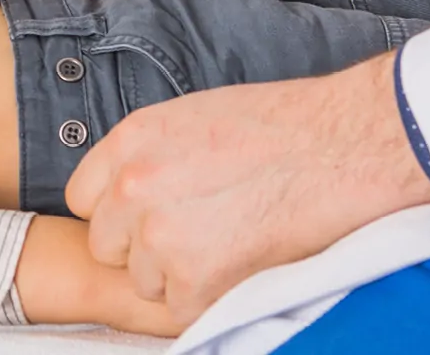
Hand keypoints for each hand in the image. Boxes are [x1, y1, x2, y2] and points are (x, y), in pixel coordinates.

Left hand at [63, 53, 429, 325]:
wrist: (346, 145)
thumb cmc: (287, 127)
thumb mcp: (193, 118)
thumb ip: (152, 156)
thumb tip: (137, 189)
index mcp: (130, 142)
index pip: (83, 198)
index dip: (118, 213)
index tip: (147, 217)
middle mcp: (133, 187)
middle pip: (107, 245)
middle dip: (143, 248)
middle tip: (197, 234)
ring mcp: (160, 235)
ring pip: (145, 281)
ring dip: (179, 275)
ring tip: (230, 245)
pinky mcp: (194, 278)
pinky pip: (181, 309)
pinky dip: (210, 300)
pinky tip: (243, 267)